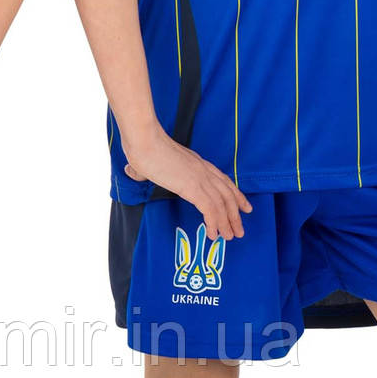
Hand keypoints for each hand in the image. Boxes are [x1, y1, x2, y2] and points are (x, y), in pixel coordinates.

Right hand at [123, 129, 251, 239]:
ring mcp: (199, 178)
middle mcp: (203, 170)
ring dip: (227, 222)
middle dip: (235, 213)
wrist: (144, 140)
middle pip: (227, 193)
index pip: (223, 180)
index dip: (236, 195)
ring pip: (222, 204)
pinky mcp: (192, 187)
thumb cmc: (143, 146)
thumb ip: (145, 168)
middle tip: (239, 230)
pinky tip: (214, 235)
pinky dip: (214, 223)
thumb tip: (132, 170)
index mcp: (197, 162)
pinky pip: (210, 209)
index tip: (244, 206)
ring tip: (230, 237)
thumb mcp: (149, 159)